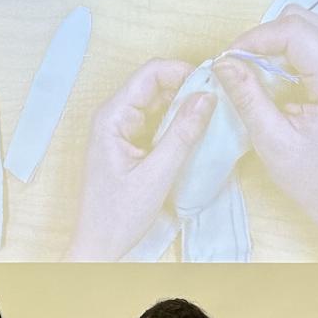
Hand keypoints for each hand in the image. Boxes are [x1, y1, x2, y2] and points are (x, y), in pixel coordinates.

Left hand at [67, 59, 215, 259]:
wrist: (98, 246)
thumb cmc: (119, 215)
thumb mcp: (157, 174)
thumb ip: (182, 134)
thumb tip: (207, 97)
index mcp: (112, 117)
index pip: (150, 74)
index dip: (183, 71)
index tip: (214, 83)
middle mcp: (113, 116)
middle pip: (154, 84)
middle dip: (187, 86)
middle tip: (219, 100)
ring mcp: (119, 129)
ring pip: (157, 102)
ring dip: (183, 104)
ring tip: (213, 114)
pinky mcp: (127, 143)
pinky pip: (154, 120)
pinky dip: (175, 121)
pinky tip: (196, 131)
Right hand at [211, 5, 317, 227]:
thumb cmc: (305, 169)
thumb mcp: (269, 138)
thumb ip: (247, 96)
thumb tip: (222, 61)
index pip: (293, 32)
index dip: (254, 39)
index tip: (227, 61)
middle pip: (297, 19)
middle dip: (261, 38)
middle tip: (238, 67)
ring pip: (301, 20)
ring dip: (271, 40)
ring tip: (255, 71)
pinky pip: (307, 32)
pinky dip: (282, 46)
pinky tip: (273, 73)